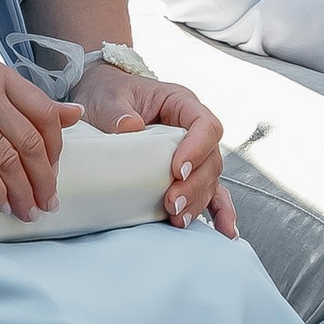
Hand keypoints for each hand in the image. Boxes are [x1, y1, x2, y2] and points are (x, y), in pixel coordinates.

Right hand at [0, 53, 76, 217]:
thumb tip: (73, 114)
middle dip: (43, 179)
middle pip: (30, 140)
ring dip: (21, 192)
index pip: (44, 114)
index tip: (52, 175)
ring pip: (8, 158)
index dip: (56, 150)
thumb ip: (22, 102)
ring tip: (26, 212)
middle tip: (47, 204)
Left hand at [74, 53, 238, 235]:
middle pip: (211, 159)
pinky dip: (217, 212)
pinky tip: (224, 231)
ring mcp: (192, 154)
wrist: (99, 99)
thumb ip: (117, 111)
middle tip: (171, 203)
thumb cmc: (107, 92)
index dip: (197, 149)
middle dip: (194, 184)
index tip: (176, 170)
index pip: (205, 126)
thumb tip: (130, 127)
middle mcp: (192, 130)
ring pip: (209, 180)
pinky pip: (209, 193)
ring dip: (197, 202)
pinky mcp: (184, 174)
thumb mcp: (107, 97)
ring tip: (178, 219)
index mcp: (182, 104)